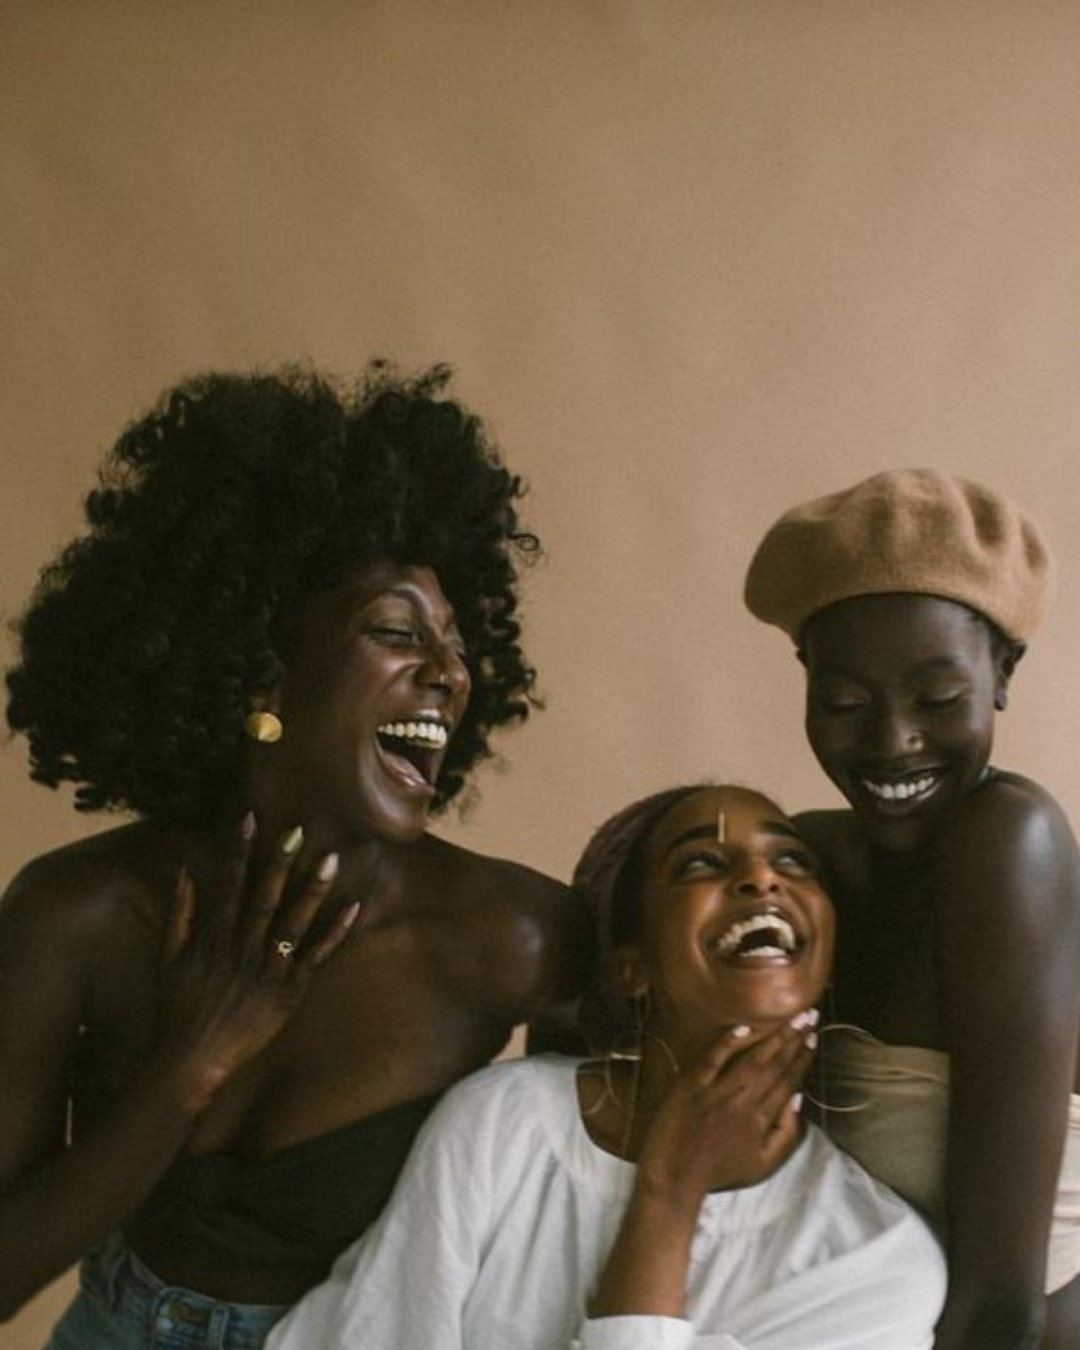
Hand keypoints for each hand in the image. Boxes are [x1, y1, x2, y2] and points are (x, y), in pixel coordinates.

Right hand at [155, 815, 357, 1103]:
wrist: (191, 1060)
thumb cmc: (178, 1009)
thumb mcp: (168, 958)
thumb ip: (179, 913)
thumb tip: (185, 870)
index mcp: (213, 939)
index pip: (228, 885)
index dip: (239, 850)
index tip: (249, 818)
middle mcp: (241, 950)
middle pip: (264, 899)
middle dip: (279, 862)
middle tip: (296, 828)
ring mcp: (267, 971)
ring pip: (294, 923)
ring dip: (313, 890)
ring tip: (331, 859)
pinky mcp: (288, 993)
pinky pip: (315, 958)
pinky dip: (334, 934)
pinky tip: (354, 908)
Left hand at [635, 1019, 815, 1208]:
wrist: (674, 1177)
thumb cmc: (719, 1172)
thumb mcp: (762, 1165)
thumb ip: (785, 1134)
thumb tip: (797, 1099)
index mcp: (760, 1121)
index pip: (787, 1082)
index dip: (802, 1059)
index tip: (813, 1039)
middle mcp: (742, 1103)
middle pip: (773, 1065)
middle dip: (794, 1039)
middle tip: (810, 1016)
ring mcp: (715, 1092)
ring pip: (750, 1059)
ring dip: (772, 1036)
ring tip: (790, 1018)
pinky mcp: (690, 1086)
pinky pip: (712, 1059)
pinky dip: (728, 1043)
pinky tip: (746, 1027)